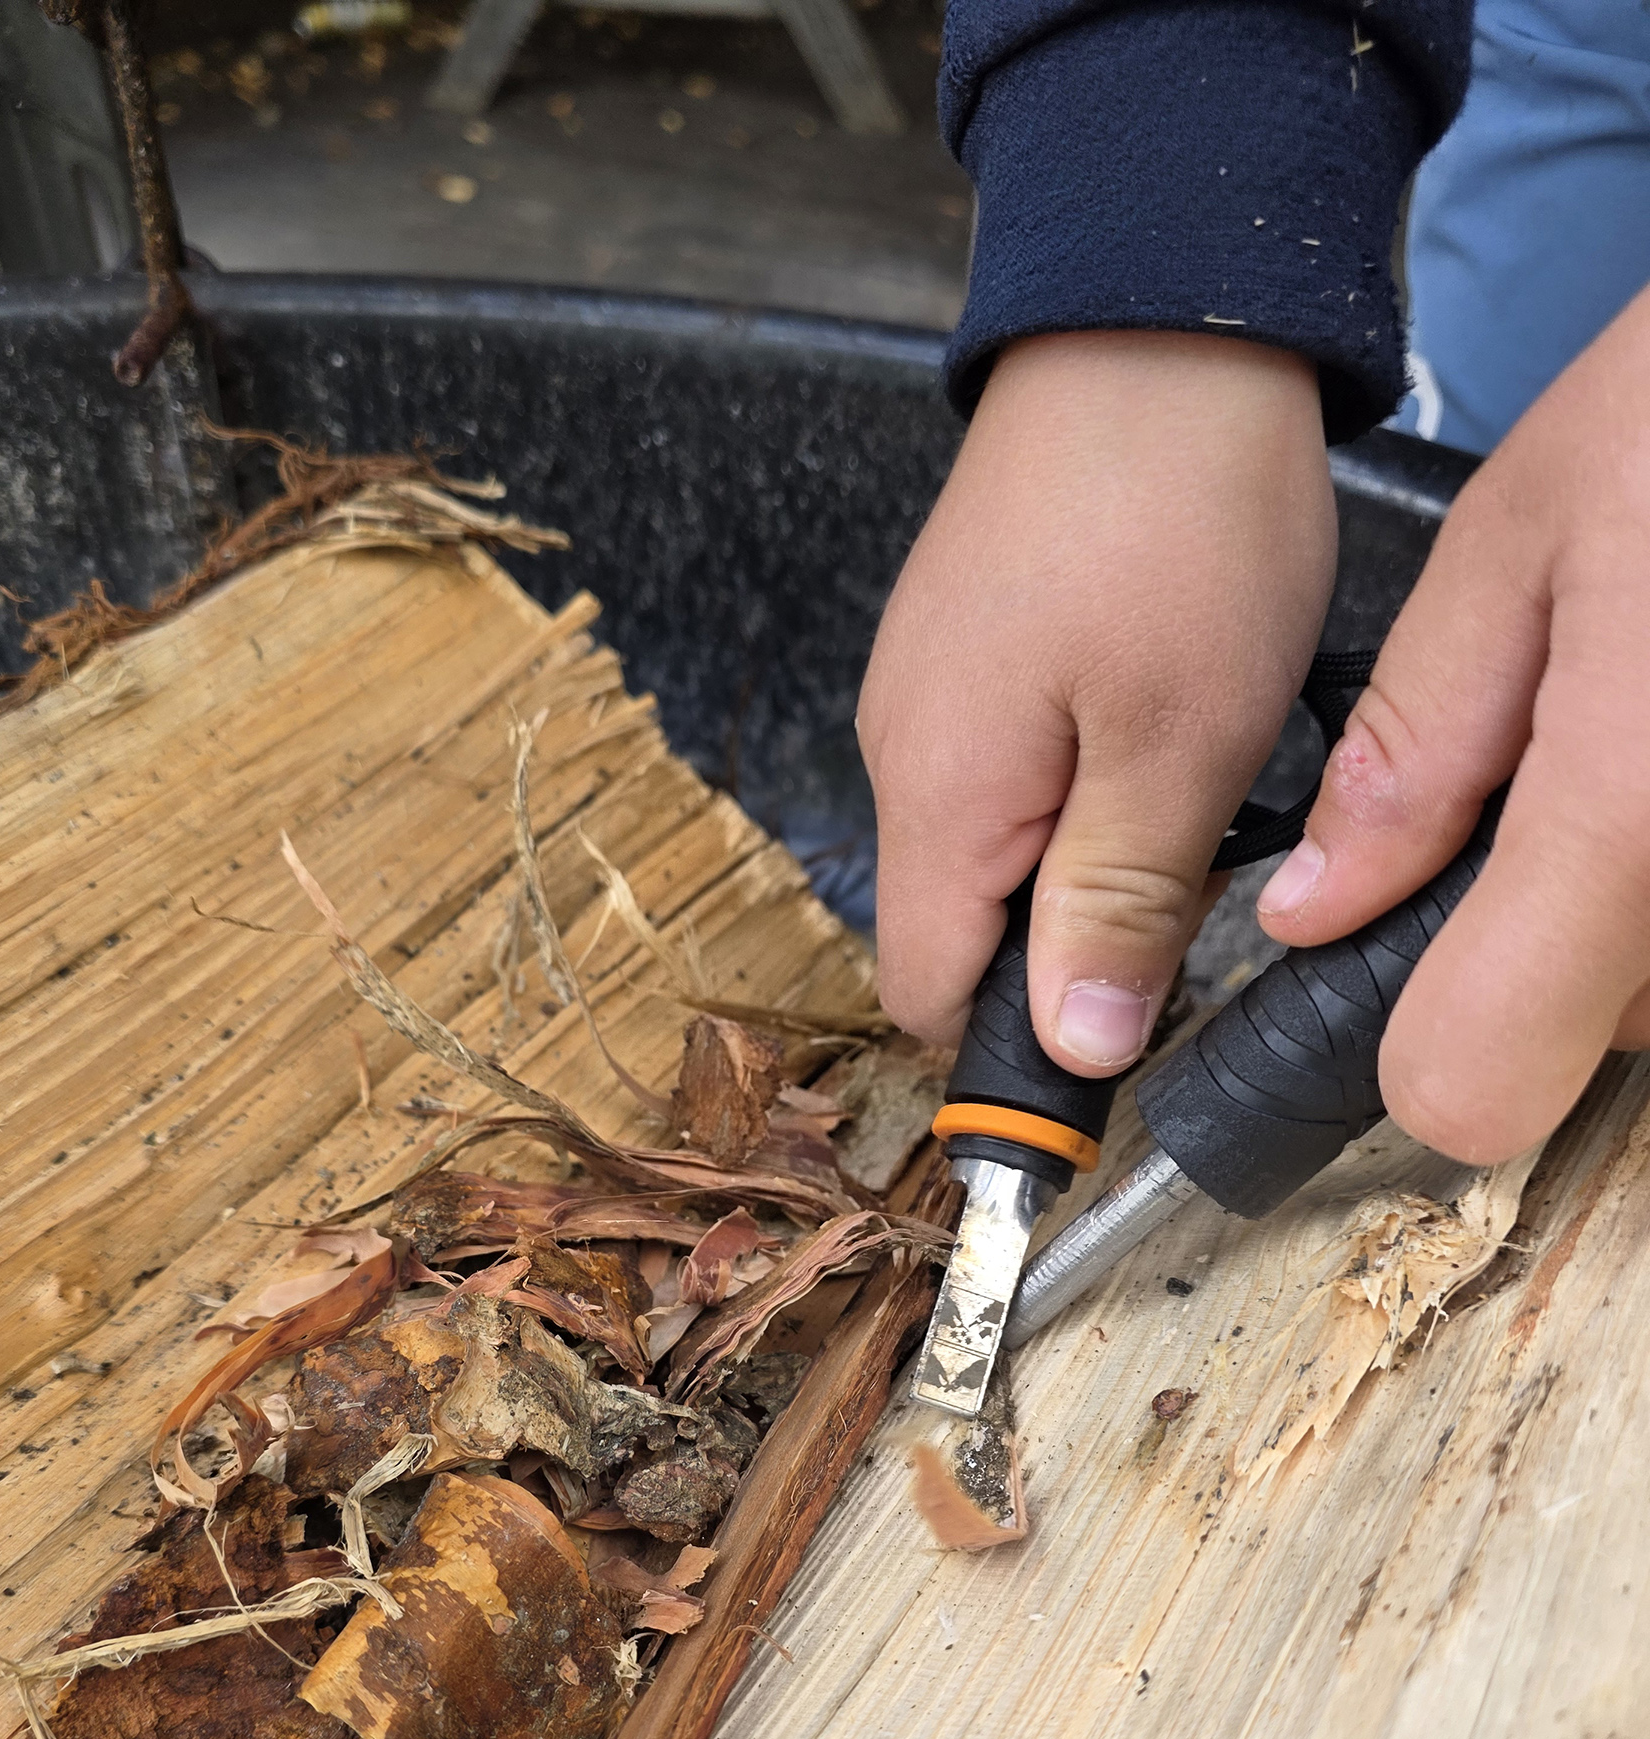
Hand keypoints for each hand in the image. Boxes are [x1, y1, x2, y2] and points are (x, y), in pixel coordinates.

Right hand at [861, 329, 1336, 1071]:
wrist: (1153, 320)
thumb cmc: (1172, 520)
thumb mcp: (1178, 748)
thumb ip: (1117, 911)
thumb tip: (1076, 1053)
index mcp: (938, 798)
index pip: (933, 997)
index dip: (1022, 1045)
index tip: (1121, 1034)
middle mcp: (905, 754)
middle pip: (967, 928)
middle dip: (1080, 938)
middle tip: (1198, 866)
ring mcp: (929, 694)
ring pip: (1002, 847)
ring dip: (1099, 850)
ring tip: (1197, 769)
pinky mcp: (969, 647)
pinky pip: (1015, 765)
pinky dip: (1092, 774)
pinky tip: (1166, 708)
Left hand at [1259, 284, 1649, 1163]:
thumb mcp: (1532, 530)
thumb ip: (1417, 740)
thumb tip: (1318, 903)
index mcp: (1630, 811)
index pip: (1471, 1090)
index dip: (1425, 1040)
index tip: (1418, 953)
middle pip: (1593, 1038)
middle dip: (1552, 933)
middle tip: (1576, 764)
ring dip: (1636, 903)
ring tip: (1645, 725)